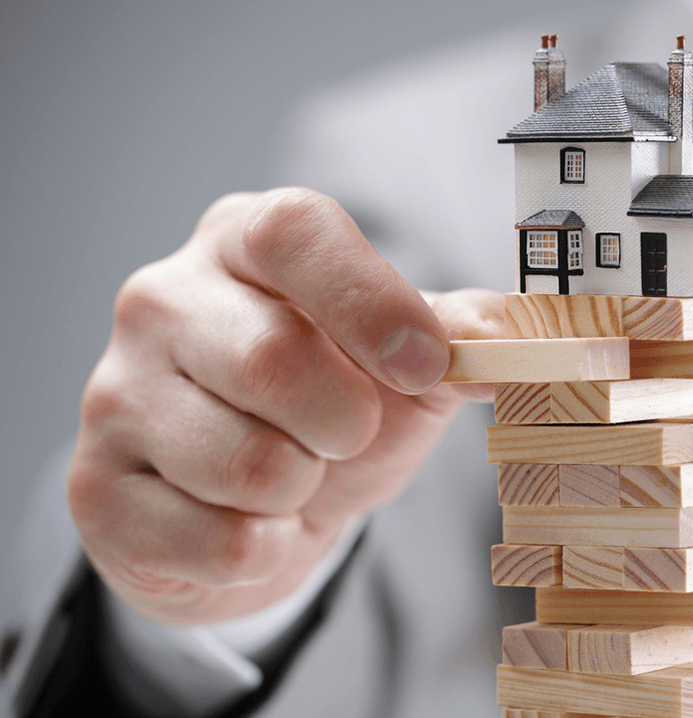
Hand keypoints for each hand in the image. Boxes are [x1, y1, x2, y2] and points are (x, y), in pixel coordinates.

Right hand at [68, 188, 502, 625]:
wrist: (256, 510)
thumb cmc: (331, 413)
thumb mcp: (405, 366)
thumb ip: (461, 337)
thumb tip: (510, 333)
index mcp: (244, 242)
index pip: (295, 233)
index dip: (371, 302)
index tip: (425, 365)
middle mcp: (163, 299)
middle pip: (273, 359)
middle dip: (346, 422)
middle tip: (346, 433)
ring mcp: (114, 392)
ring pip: (247, 464)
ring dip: (302, 490)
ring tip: (289, 475)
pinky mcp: (94, 488)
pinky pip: (219, 540)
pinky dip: (265, 548)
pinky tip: (248, 521)